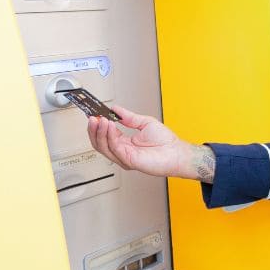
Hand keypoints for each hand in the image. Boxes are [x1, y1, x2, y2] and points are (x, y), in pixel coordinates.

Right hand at [86, 106, 211, 180]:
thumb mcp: (144, 122)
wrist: (176, 153)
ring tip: (100, 120)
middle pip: (99, 142)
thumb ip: (128, 117)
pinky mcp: (129, 160)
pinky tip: (109, 125)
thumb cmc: (166, 142)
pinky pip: (114, 147)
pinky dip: (110, 135)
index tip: (94, 114)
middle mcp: (122, 151)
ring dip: (99, 131)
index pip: (105, 135)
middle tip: (92, 117)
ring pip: (103, 146)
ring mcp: (124, 157)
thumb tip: (115, 109)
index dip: (98, 125)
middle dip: (94, 129)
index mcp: (125, 143)